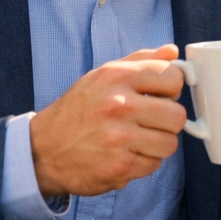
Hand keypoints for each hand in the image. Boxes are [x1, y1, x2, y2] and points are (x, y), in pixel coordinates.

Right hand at [30, 44, 188, 196]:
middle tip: (151, 122)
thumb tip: (172, 52)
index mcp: (116, 77)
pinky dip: (144, 162)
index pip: (173, 78)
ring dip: (158, 144)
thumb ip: (140, 61)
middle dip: (168, 120)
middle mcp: (119, 106)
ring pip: (170, 143)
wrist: (43, 150)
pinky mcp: (120, 167)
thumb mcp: (102, 76)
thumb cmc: (77, 111)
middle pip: (177, 115)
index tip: (161, 95)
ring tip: (138, 139)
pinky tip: (126, 154)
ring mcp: (120, 138)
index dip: (171, 89)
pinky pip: (154, 165)